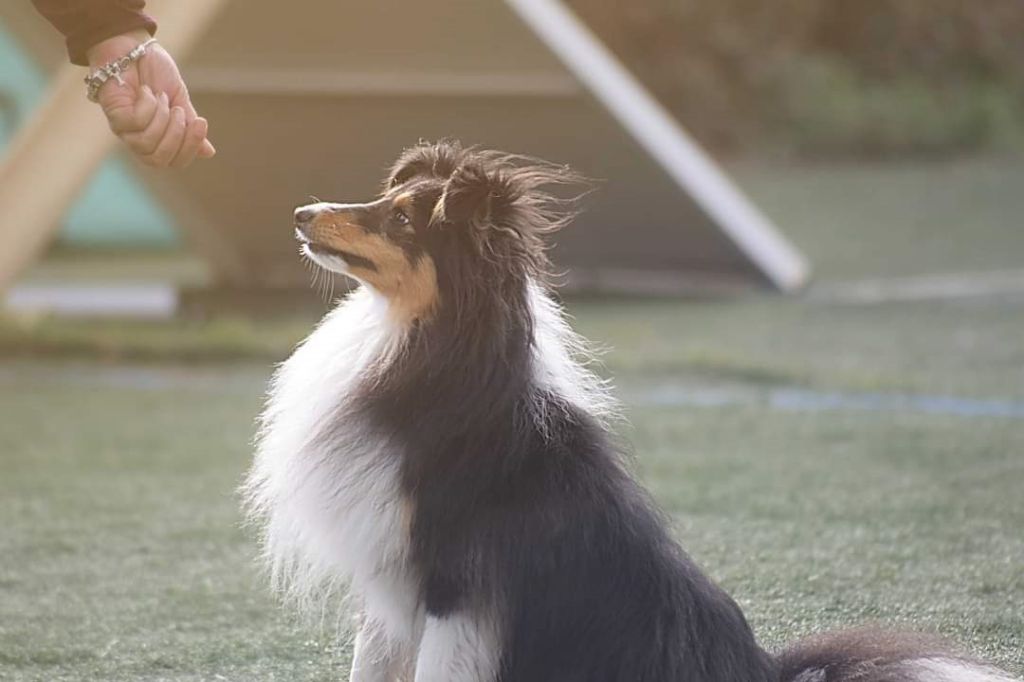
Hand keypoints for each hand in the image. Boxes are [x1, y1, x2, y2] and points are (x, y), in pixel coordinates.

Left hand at [86, 30, 214, 167]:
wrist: (132, 46)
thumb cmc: (154, 72)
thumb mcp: (180, 100)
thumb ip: (189, 126)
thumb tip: (208, 152)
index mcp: (158, 139)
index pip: (174, 162)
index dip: (190, 148)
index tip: (200, 122)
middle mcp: (139, 139)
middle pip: (159, 161)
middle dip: (176, 136)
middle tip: (178, 110)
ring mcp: (124, 130)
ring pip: (146, 144)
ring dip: (161, 118)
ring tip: (161, 97)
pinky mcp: (114, 116)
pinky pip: (136, 124)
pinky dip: (147, 105)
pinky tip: (145, 91)